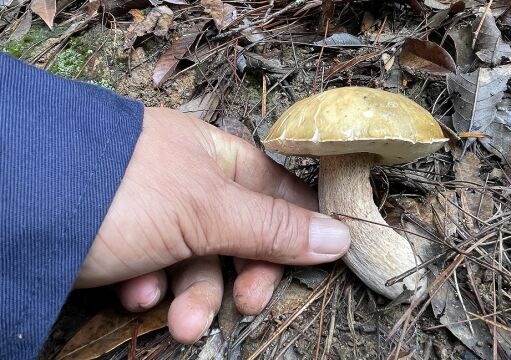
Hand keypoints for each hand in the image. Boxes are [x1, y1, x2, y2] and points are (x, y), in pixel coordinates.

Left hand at [77, 107, 349, 342]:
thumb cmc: (128, 190)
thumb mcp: (207, 209)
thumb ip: (273, 227)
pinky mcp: (130, 243)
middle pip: (243, 237)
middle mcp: (193, 184)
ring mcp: (161, 215)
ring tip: (179, 321)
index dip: (298, 227)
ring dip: (192, 296)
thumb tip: (340, 237)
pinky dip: (151, 289)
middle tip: (244, 305)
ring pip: (200, 263)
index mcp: (217, 159)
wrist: (26, 207)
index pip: (277, 192)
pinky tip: (133, 293)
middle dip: (242, 276)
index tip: (316, 261)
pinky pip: (159, 272)